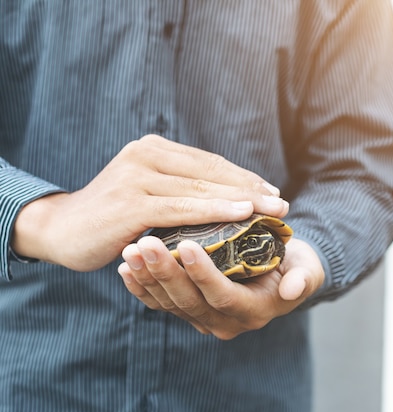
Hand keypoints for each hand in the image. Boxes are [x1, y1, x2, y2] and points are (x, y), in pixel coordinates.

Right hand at [11, 135, 288, 270]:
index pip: (209, 163)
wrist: (61, 230)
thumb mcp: (147, 194)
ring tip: (272, 210)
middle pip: (211, 172)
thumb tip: (224, 197)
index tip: (272, 191)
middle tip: (282, 203)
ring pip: (201, 188)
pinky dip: (215, 210)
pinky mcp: (132, 202)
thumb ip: (178, 189)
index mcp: (154, 149)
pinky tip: (242, 214)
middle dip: (251, 189)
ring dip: (242, 199)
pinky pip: (183, 208)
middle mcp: (146, 154)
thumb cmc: (111, 217)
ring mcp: (138, 176)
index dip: (243, 177)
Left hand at [118, 237, 324, 338]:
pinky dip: (142, 287)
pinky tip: (126, 267)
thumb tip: (294, 288)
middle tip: (144, 243)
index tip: (186, 243)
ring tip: (131, 250)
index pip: (223, 296)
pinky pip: (160, 303)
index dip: (204, 273)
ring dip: (148, 277)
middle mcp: (225, 323)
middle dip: (165, 272)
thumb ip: (304, 278)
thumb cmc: (296, 266)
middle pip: (189, 302)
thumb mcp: (307, 269)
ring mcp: (204, 318)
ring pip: (170, 303)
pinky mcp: (188, 309)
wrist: (281, 273)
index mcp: (253, 312)